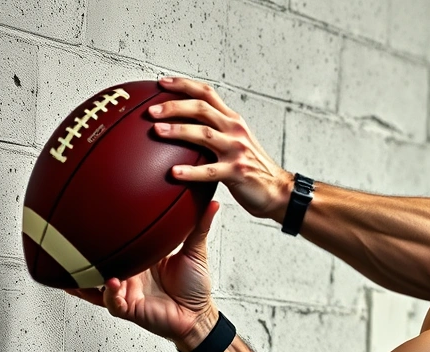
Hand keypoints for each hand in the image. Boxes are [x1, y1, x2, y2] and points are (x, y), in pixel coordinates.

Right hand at [66, 201, 220, 349]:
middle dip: (89, 250)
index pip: (121, 240)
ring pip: (99, 281)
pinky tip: (111, 283)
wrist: (198, 315)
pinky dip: (109, 293)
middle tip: (79, 235)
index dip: (109, 230)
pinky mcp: (128, 308)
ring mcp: (126, 291)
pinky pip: (112, 301)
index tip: (101, 212)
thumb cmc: (194, 287)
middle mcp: (130, 273)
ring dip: (91, 272)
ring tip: (85, 261)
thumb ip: (199, 227)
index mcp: (142, 258)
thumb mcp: (196, 252)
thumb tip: (213, 203)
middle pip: (103, 260)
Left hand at [149, 76, 291, 220]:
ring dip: (178, 130)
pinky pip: (210, 170)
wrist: (278, 190)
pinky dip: (191, 171)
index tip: (161, 82)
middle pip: (202, 108)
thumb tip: (182, 128)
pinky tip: (174, 173)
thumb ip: (214, 133)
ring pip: (204, 134)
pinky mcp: (237, 172)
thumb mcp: (235, 143)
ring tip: (157, 131)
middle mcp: (235, 130)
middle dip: (174, 105)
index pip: (207, 93)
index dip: (183, 84)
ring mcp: (237, 150)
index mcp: (233, 121)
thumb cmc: (252, 169)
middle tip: (151, 110)